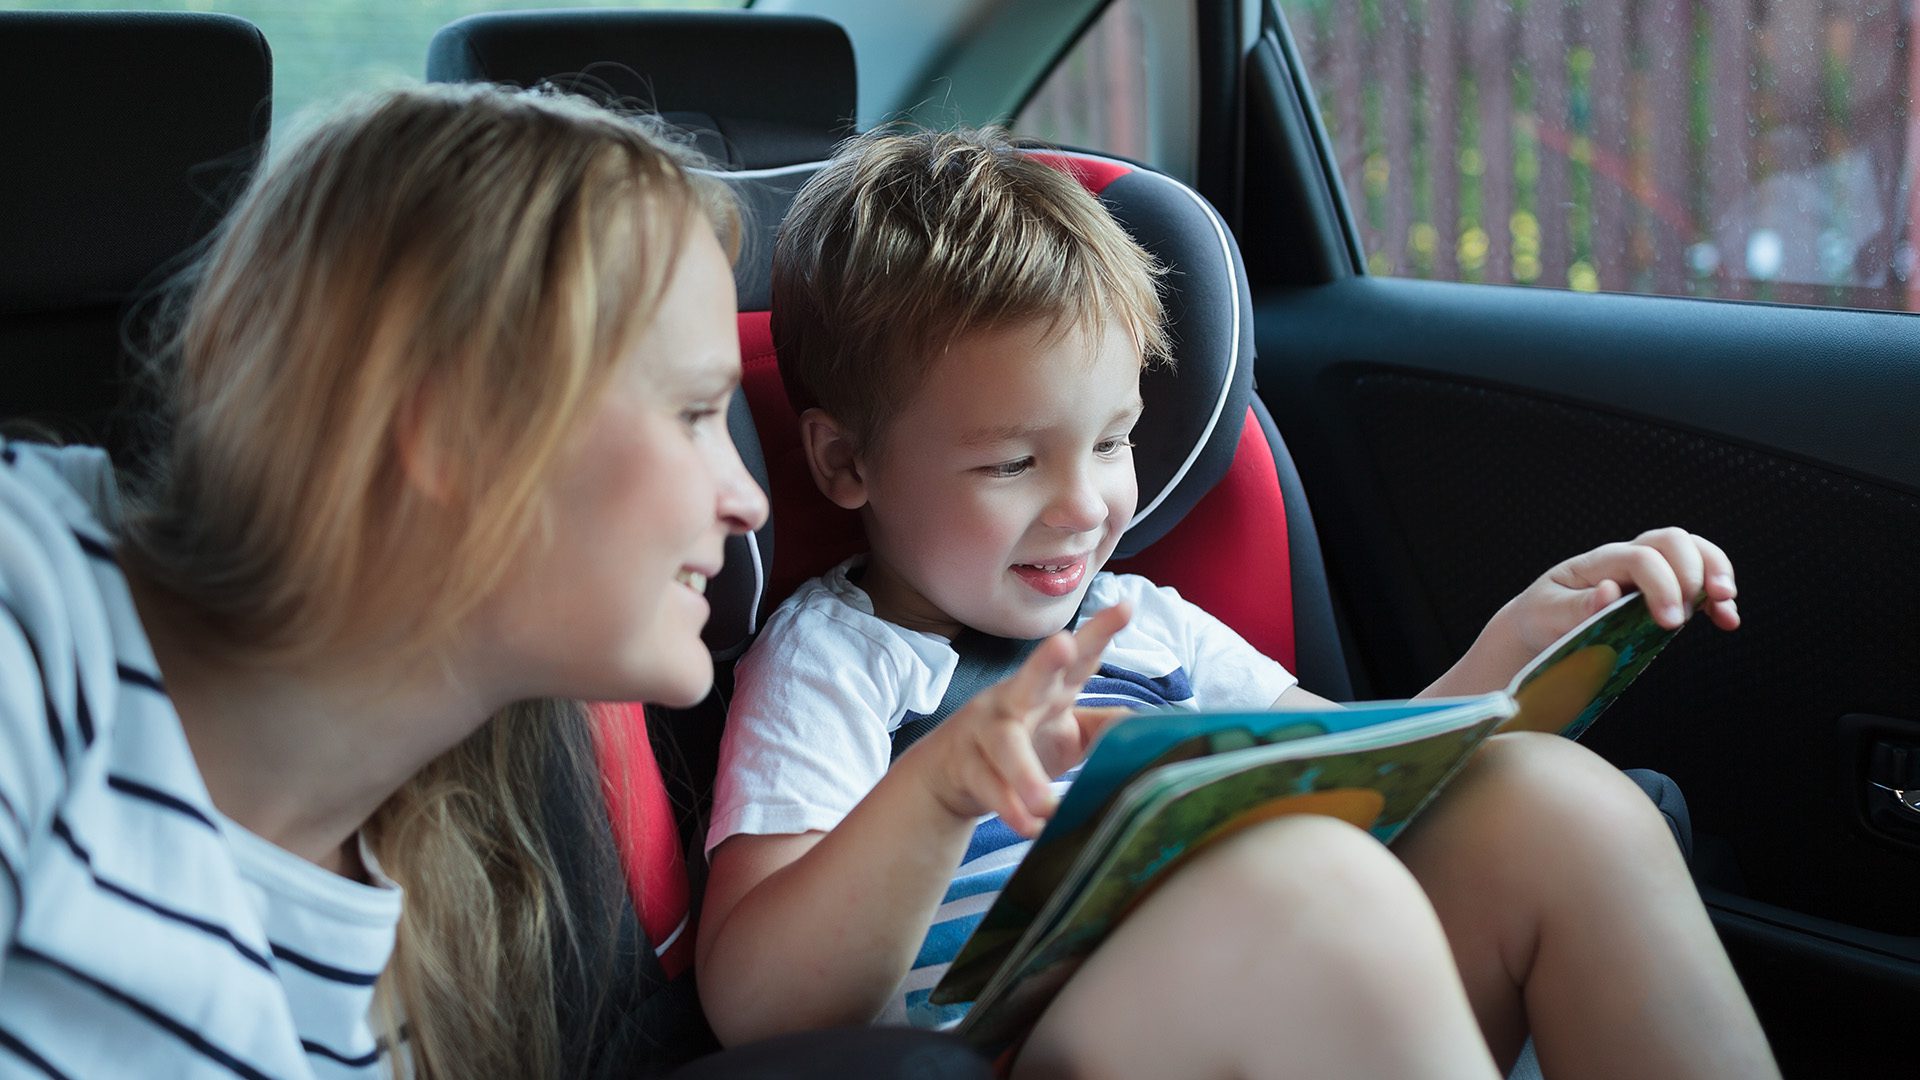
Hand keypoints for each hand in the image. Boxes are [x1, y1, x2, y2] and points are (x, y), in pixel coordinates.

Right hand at [904, 602, 1132, 835]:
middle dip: (1047, 660)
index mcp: (1048, 690)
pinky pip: (988, 786)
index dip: (1101, 631)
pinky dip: (1009, 807)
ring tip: (1045, 803)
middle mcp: (1014, 700)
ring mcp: (984, 731)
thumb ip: (1105, 727)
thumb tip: (1151, 729)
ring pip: (1004, 745)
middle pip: (1030, 677)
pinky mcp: (965, 764)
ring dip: (1025, 773)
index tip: (1126, 606)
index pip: (1079, 659)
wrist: (950, 775)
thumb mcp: (1066, 733)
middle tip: (1064, 644)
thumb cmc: (1021, 744)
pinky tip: (1028, 824)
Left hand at [1505, 527, 1738, 655]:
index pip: (1640, 558)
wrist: (1539, 625)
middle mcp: (1627, 558)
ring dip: (1716, 572)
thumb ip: (1576, 607)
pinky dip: (1717, 597)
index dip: (1661, 585)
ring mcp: (1648, 571)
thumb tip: (1609, 592)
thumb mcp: (1547, 615)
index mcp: (1597, 562)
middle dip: (1693, 571)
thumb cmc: (1542, 618)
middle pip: (1672, 541)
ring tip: (1724, 603)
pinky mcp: (1662, 591)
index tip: (1669, 622)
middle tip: (1687, 615)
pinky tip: (1726, 618)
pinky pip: (1698, 580)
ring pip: (1692, 551)